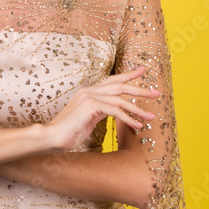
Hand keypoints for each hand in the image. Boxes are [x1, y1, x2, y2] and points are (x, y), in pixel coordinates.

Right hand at [44, 67, 159, 151]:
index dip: (128, 75)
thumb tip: (114, 112)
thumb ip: (100, 112)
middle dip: (140, 88)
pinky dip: (128, 118)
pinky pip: (115, 111)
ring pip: (120, 99)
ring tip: (151, 117)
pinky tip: (137, 126)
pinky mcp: (90, 106)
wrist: (52, 137)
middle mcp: (89, 90)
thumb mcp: (88, 119)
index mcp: (88, 91)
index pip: (112, 80)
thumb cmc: (69, 132)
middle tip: (156, 92)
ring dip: (138, 109)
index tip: (143, 70)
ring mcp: (89, 97)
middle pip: (119, 86)